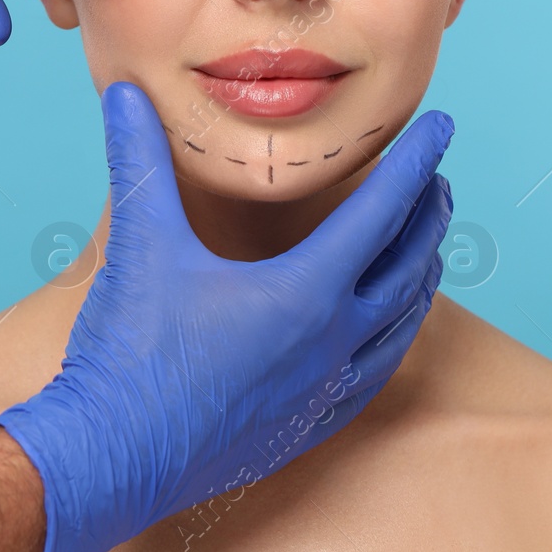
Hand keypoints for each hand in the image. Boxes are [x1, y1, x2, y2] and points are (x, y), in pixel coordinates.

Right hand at [0, 83, 454, 551]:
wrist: (109, 457)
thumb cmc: (130, 353)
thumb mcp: (140, 244)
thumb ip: (140, 161)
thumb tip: (125, 95)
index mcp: (304, 291)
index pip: (380, 211)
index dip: (414, 163)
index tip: (441, 130)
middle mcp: (330, 341)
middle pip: (406, 266)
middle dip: (428, 216)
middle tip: (439, 180)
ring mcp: (323, 389)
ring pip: (401, 325)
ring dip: (420, 277)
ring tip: (428, 248)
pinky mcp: (306, 425)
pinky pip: (374, 375)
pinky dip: (394, 339)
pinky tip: (387, 333)